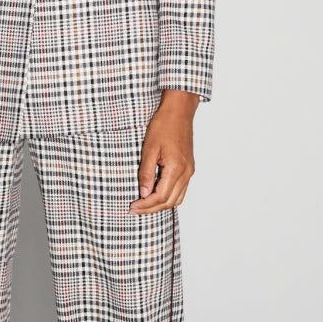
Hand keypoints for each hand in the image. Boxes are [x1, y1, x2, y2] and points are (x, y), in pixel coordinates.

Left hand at [129, 90, 198, 213]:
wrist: (178, 112)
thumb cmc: (164, 125)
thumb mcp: (149, 148)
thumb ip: (146, 173)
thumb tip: (143, 193)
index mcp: (176, 168)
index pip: (161, 196)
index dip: (146, 205)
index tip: (132, 207)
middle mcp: (186, 172)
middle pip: (170, 201)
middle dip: (151, 208)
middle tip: (134, 209)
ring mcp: (189, 171)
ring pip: (177, 198)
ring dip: (160, 205)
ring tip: (143, 206)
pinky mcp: (188, 168)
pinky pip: (180, 190)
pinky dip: (168, 197)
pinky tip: (155, 195)